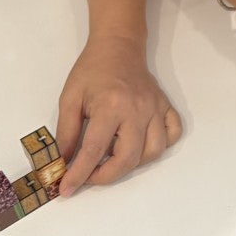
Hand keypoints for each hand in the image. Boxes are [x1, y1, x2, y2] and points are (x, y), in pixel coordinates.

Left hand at [56, 35, 182, 196]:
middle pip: (128, 158)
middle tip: (89, 176)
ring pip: (153, 152)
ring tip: (113, 158)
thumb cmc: (92, 70)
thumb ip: (66, 133)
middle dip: (106, 176)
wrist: (118, 46)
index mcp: (110, 106)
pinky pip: (172, 134)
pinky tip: (141, 145)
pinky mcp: (165, 106)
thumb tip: (63, 163)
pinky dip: (160, 146)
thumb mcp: (70, 99)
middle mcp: (137, 110)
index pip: (94, 150)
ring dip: (132, 164)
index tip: (67, 189)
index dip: (79, 174)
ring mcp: (155, 108)